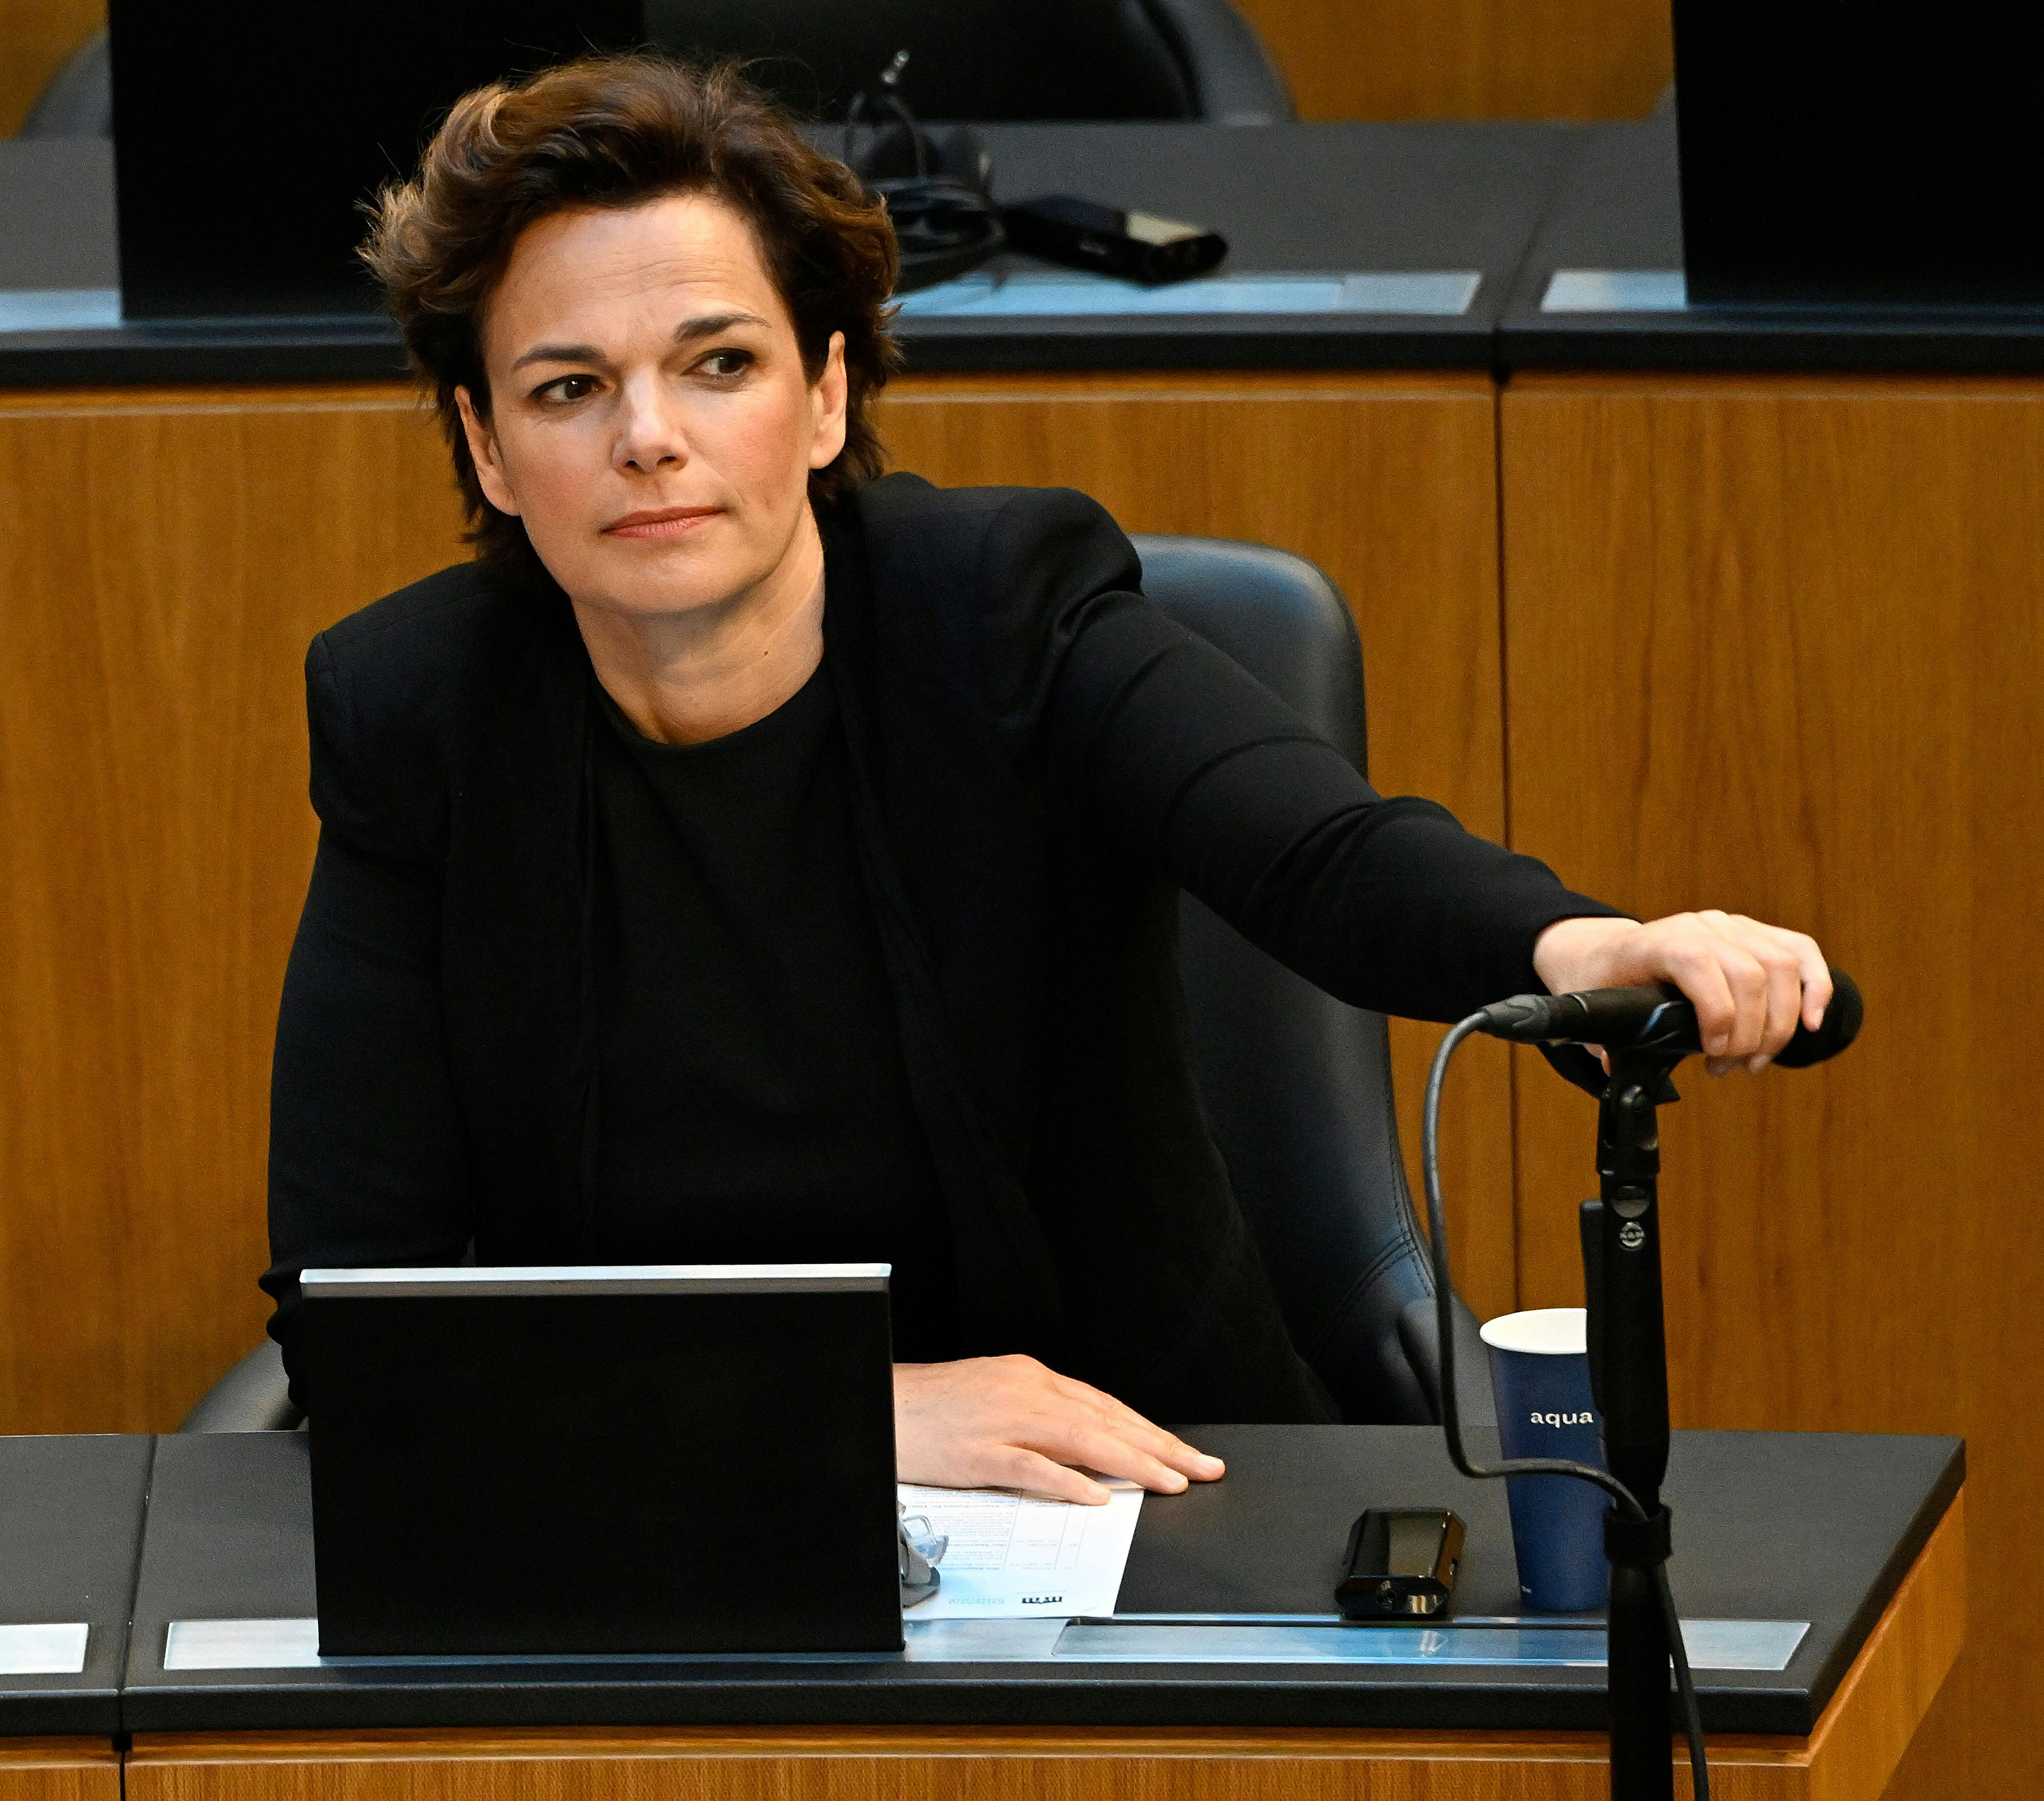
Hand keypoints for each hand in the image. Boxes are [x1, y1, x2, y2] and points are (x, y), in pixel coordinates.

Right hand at [893, 1354, 1224, 1504]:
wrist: (879, 1405)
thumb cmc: (933, 1409)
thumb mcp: (994, 1399)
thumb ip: (1039, 1419)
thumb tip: (1087, 1451)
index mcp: (1031, 1378)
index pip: (1105, 1406)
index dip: (1149, 1431)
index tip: (1185, 1453)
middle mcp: (1025, 1391)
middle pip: (1106, 1419)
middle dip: (1160, 1446)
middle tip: (1202, 1469)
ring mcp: (1004, 1420)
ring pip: (1082, 1439)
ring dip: (1132, 1462)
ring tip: (1170, 1482)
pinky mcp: (980, 1452)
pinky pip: (1033, 1468)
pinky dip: (1068, 1482)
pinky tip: (1098, 1498)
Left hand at [1532, 912, 1832, 1077]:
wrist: (1609, 954)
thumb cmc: (1605, 984)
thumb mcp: (1595, 1010)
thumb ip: (1607, 1040)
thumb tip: (1619, 1068)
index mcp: (1656, 941)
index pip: (1699, 962)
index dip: (1717, 1012)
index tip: (1714, 1055)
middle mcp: (1697, 925)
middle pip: (1751, 973)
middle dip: (1752, 1033)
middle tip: (1735, 1068)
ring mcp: (1730, 925)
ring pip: (1782, 966)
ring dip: (1781, 1024)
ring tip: (1757, 1060)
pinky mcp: (1755, 933)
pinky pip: (1800, 951)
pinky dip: (1815, 987)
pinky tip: (1812, 1024)